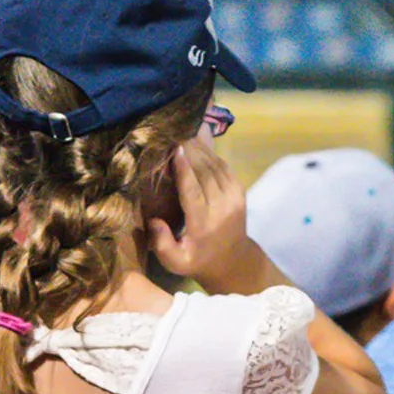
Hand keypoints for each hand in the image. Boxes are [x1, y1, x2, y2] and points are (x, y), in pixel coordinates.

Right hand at [148, 142, 269, 293]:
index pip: (194, 192)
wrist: (232, 260)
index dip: (184, 169)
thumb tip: (154, 221)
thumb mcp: (175, 261)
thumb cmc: (196, 259)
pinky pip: (223, 166)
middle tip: (172, 132)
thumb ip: (162, 244)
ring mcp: (234, 198)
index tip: (174, 149)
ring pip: (215, 166)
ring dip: (199, 148)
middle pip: (205, 173)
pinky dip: (210, 152)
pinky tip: (196, 141)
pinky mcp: (239, 190)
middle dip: (189, 151)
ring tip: (181, 132)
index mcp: (204, 224)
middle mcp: (222, 208)